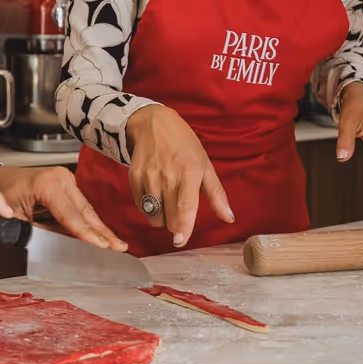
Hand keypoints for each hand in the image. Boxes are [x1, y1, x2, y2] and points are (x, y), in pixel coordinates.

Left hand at [0, 165, 127, 251]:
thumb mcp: (18, 219)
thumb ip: (44, 231)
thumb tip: (68, 244)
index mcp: (47, 184)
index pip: (73, 216)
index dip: (89, 234)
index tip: (104, 247)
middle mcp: (60, 178)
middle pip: (85, 211)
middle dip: (102, 232)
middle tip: (119, 248)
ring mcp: (64, 178)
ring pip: (86, 209)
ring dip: (100, 227)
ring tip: (117, 244)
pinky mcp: (64, 182)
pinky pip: (80, 205)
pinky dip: (90, 220)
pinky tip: (102, 233)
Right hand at [124, 105, 233, 247]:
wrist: (152, 123)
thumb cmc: (184, 144)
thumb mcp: (205, 164)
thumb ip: (216, 194)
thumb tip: (229, 218)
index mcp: (189, 172)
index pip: (185, 206)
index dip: (183, 227)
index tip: (180, 241)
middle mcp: (167, 175)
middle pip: (168, 215)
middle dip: (175, 224)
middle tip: (180, 217)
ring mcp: (148, 176)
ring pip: (153, 214)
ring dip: (161, 218)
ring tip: (167, 205)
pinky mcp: (134, 176)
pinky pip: (141, 205)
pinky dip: (148, 208)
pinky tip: (155, 197)